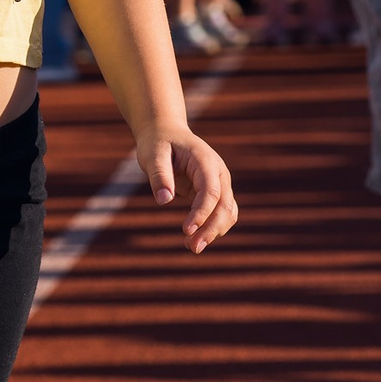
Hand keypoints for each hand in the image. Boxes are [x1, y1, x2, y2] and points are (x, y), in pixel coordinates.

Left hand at [137, 125, 237, 253]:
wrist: (166, 133)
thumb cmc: (158, 143)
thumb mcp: (152, 154)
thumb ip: (159, 175)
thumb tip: (164, 201)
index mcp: (205, 161)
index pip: (211, 192)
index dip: (201, 213)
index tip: (186, 230)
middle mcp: (219, 174)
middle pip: (225, 206)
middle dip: (210, 229)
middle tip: (192, 248)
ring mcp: (220, 183)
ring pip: (228, 213)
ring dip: (214, 232)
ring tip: (191, 247)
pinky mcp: (216, 192)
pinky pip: (222, 213)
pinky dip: (212, 227)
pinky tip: (195, 238)